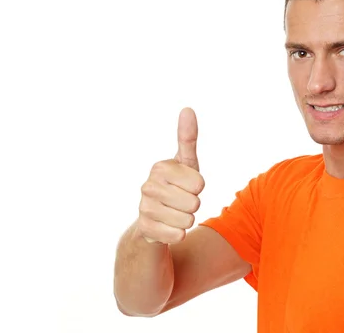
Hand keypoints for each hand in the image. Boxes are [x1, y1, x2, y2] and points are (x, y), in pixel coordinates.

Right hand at [137, 108, 204, 243]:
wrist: (152, 220)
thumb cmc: (175, 187)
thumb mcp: (185, 164)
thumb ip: (187, 138)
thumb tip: (187, 109)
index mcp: (160, 167)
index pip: (199, 183)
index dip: (198, 187)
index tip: (186, 186)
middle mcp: (148, 185)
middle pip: (194, 202)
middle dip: (193, 205)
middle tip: (181, 202)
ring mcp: (144, 208)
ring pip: (187, 220)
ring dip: (186, 220)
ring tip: (174, 214)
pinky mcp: (144, 229)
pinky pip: (177, 235)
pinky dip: (178, 234)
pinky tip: (169, 228)